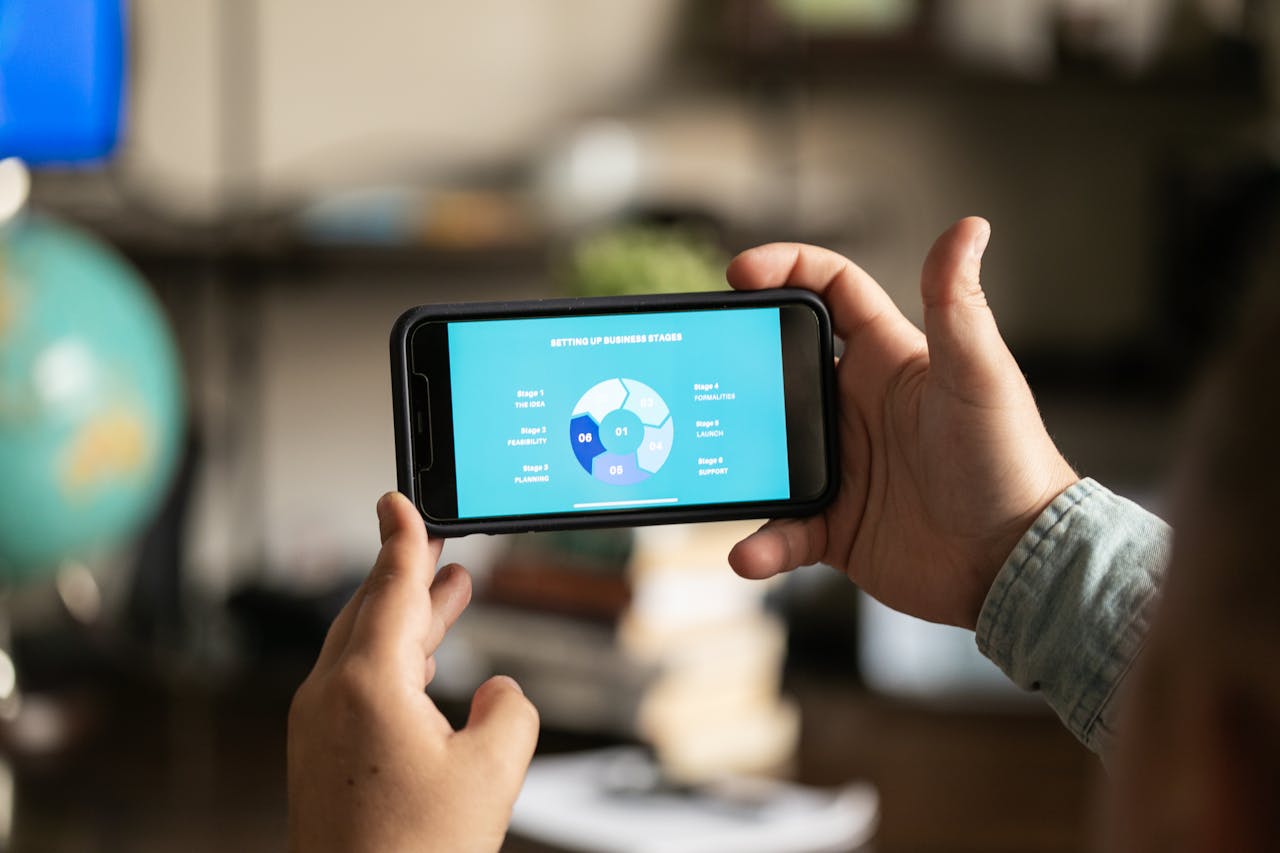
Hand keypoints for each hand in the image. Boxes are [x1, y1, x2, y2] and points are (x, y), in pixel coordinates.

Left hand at [287, 492, 538, 852]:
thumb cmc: (416, 851)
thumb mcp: (495, 771)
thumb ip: (511, 709)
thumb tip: (500, 693)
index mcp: (366, 684)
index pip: (389, 587)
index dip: (402, 538)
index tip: (397, 500)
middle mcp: (328, 696)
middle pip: (371, 609)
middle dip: (408, 571)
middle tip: (436, 542)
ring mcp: (315, 726)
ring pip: (362, 646)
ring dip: (405, 616)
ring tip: (447, 592)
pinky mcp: (319, 754)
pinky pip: (353, 682)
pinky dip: (392, 657)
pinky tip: (420, 665)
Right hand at [727, 218, 1076, 628]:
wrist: (1016, 562)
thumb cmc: (1010, 460)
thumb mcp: (981, 376)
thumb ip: (959, 305)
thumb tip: (969, 226)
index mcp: (886, 360)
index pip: (827, 292)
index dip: (784, 268)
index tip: (739, 273)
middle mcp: (855, 407)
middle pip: (776, 368)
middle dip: (735, 365)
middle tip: (699, 371)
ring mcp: (841, 465)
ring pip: (766, 451)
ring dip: (736, 462)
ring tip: (710, 470)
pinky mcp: (835, 523)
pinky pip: (783, 528)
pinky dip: (762, 542)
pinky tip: (751, 552)